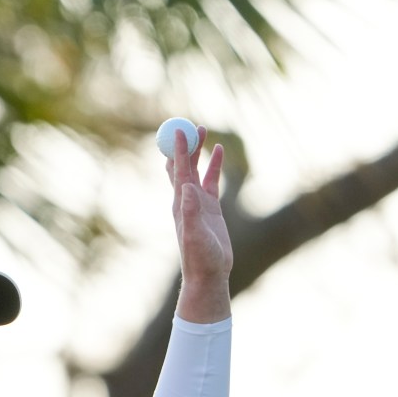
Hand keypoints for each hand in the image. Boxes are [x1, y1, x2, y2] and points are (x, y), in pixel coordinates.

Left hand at [166, 125, 231, 322]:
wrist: (209, 272)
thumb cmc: (200, 257)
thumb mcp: (194, 234)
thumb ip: (190, 212)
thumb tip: (186, 188)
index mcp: (181, 203)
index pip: (178, 170)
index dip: (177, 150)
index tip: (178, 130)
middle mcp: (187, 199)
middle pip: (184, 165)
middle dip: (186, 144)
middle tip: (191, 124)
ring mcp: (198, 202)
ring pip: (197, 169)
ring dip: (199, 150)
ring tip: (202, 129)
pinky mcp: (211, 207)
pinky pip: (211, 179)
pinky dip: (215, 164)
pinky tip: (219, 151)